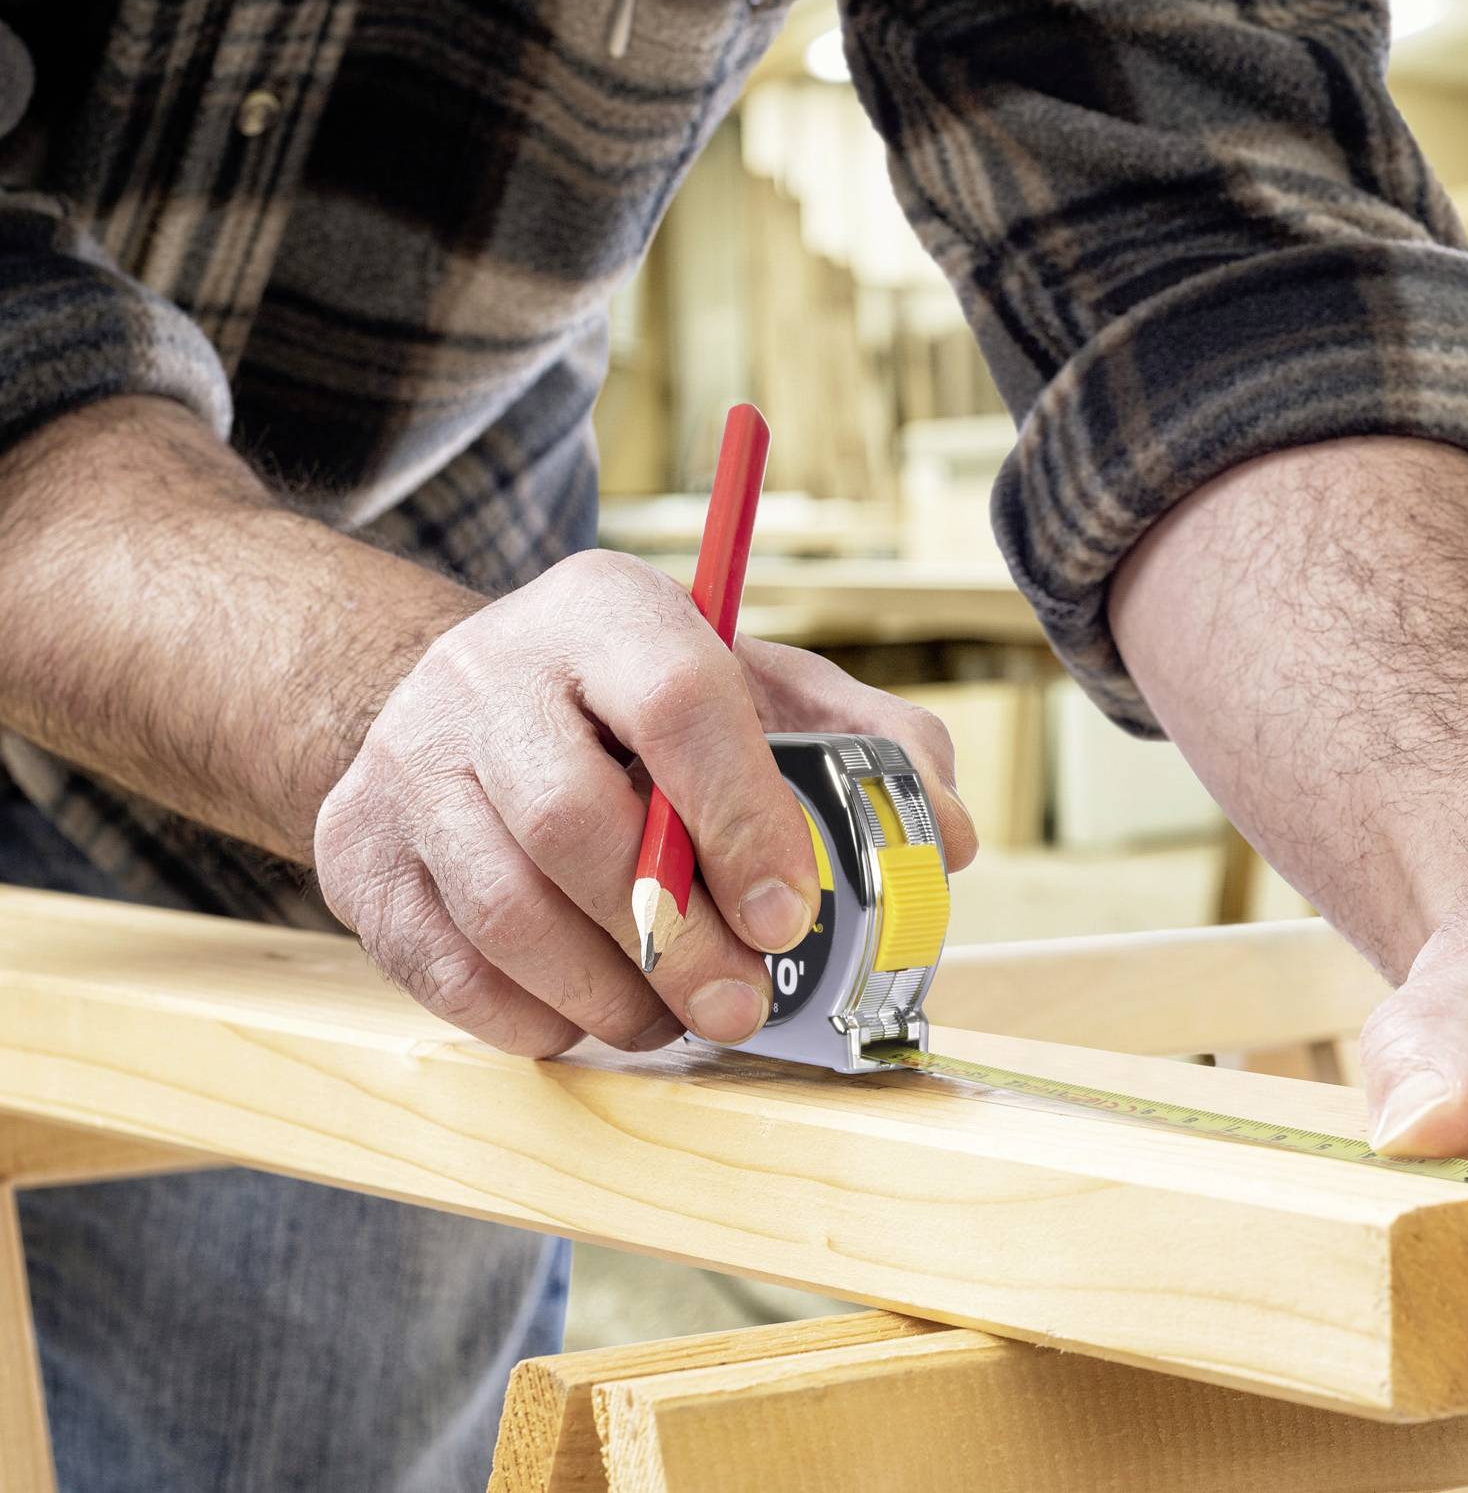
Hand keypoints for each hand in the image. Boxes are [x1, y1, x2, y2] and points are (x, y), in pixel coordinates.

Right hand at [315, 549, 975, 1057]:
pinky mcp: (356, 848)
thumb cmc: (646, 705)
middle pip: (574, 820)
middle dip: (674, 937)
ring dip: (604, 991)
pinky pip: (437, 963)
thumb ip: (869, 743)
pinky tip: (587, 1014)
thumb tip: (948, 837)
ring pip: (501, 906)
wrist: (467, 703)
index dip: (740, 819)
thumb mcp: (763, 685)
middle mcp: (491, 672)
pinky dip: (525, 1013)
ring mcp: (407, 760)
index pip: (678, 701)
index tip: (790, 914)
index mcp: (608, 611)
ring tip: (671, 1018)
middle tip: (741, 1004)